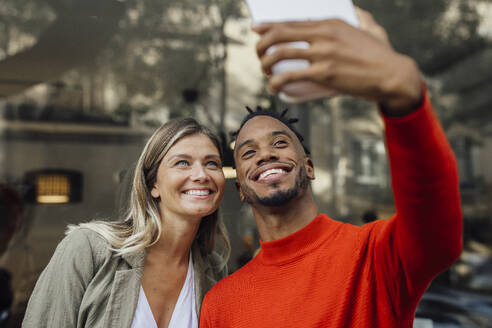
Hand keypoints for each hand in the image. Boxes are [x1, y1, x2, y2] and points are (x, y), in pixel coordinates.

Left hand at [253, 7, 421, 115]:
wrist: (392, 75)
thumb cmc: (380, 55)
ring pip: (280, 53)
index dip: (268, 25)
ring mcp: (323, 53)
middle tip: (259, 56)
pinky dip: (275, 82)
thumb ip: (359, 17)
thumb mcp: (369, 28)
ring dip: (265, 63)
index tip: (255, 29)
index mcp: (330, 22)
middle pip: (279, 34)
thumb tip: (355, 10)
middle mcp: (324, 34)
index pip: (290, 21)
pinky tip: (273, 87)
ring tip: (266, 72)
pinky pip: (290, 76)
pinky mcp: (325, 73)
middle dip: (261, 45)